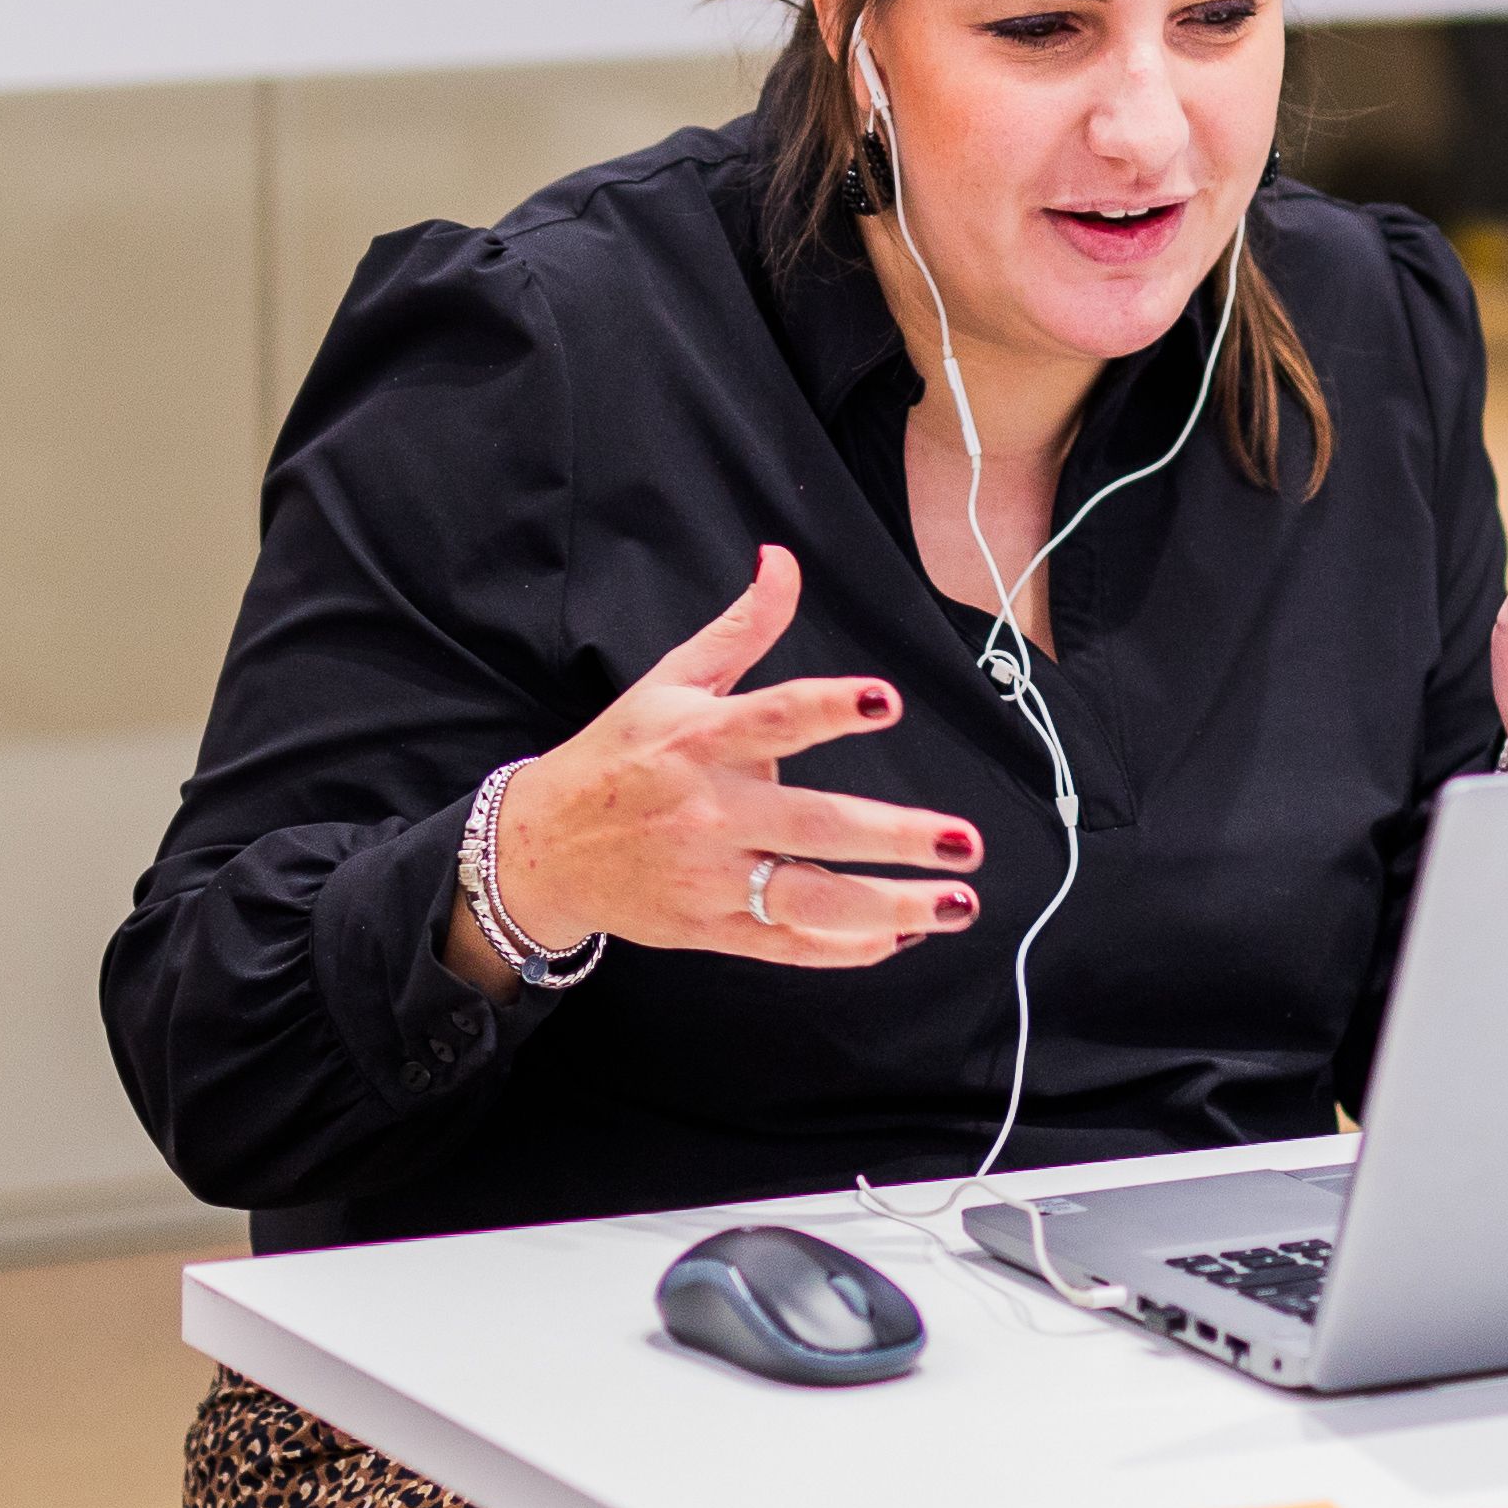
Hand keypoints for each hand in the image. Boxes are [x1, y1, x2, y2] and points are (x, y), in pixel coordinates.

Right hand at [458, 544, 985, 982]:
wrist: (543, 847)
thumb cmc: (620, 755)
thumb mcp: (671, 681)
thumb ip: (741, 627)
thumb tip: (782, 560)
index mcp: (699, 739)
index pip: (773, 718)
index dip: (828, 708)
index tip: (885, 700)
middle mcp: (708, 810)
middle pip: (811, 824)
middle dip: (894, 836)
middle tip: (965, 840)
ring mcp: (709, 876)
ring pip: (808, 898)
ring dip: (888, 906)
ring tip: (956, 903)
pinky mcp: (708, 928)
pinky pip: (784, 944)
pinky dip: (841, 947)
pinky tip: (898, 937)